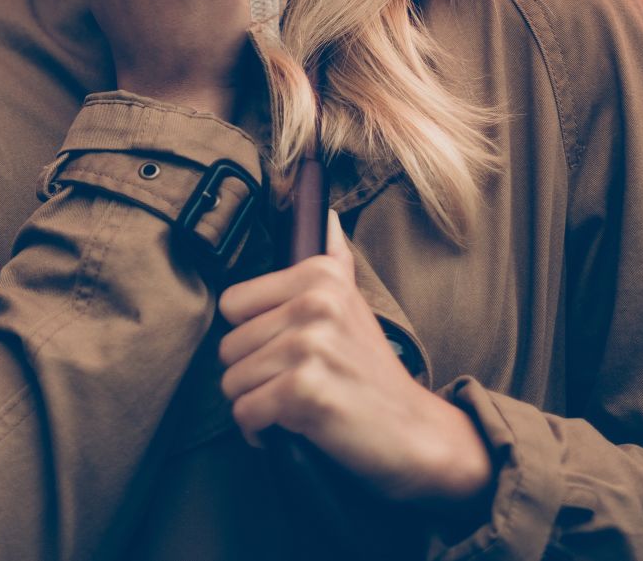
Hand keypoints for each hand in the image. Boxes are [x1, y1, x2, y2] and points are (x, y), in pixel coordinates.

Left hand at [217, 209, 495, 508]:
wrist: (413, 430)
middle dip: (251, 375)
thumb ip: (334, 258)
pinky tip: (287, 428)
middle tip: (288, 384)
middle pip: (229, 346)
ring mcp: (309, 345)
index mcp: (320, 275)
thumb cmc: (371, 370)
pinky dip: (258, 430)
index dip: (250, 334)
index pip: (232, 303)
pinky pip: (245, 412)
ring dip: (254, 402)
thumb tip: (326, 213)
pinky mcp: (304, 390)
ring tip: (290, 405)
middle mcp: (315, 303)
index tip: (278, 350)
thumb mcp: (354, 303)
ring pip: (232, 381)